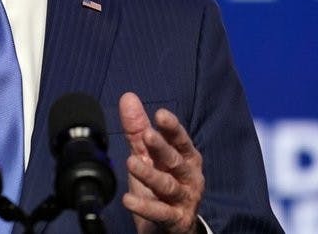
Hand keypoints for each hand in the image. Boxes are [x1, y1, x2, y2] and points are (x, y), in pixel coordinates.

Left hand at [118, 93, 203, 233]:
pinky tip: (128, 200)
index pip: (180, 139)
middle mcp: (189, 177)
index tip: (160, 114)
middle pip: (175, 160)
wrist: (172, 227)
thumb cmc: (161, 185)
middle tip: (147, 135)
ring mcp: (184, 199)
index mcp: (186, 157)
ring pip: (167, 185)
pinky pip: (160, 213)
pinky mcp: (176, 220)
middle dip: (162, 147)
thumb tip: (128, 97)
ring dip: (149, 174)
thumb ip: (138, 129)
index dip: (171, 128)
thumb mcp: (149, 156)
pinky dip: (144, 207)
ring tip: (131, 163)